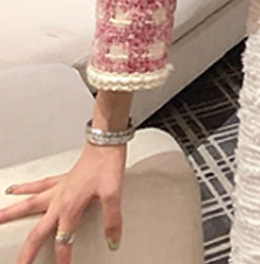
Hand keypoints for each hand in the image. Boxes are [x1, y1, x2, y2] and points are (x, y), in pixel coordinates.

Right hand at [0, 143, 126, 263]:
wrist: (106, 142)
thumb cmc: (107, 165)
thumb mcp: (113, 194)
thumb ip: (112, 220)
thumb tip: (113, 240)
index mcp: (70, 207)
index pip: (64, 240)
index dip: (64, 256)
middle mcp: (59, 200)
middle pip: (37, 231)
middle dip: (27, 252)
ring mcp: (58, 189)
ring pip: (28, 205)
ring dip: (11, 214)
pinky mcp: (61, 179)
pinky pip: (38, 185)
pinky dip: (24, 188)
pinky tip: (14, 189)